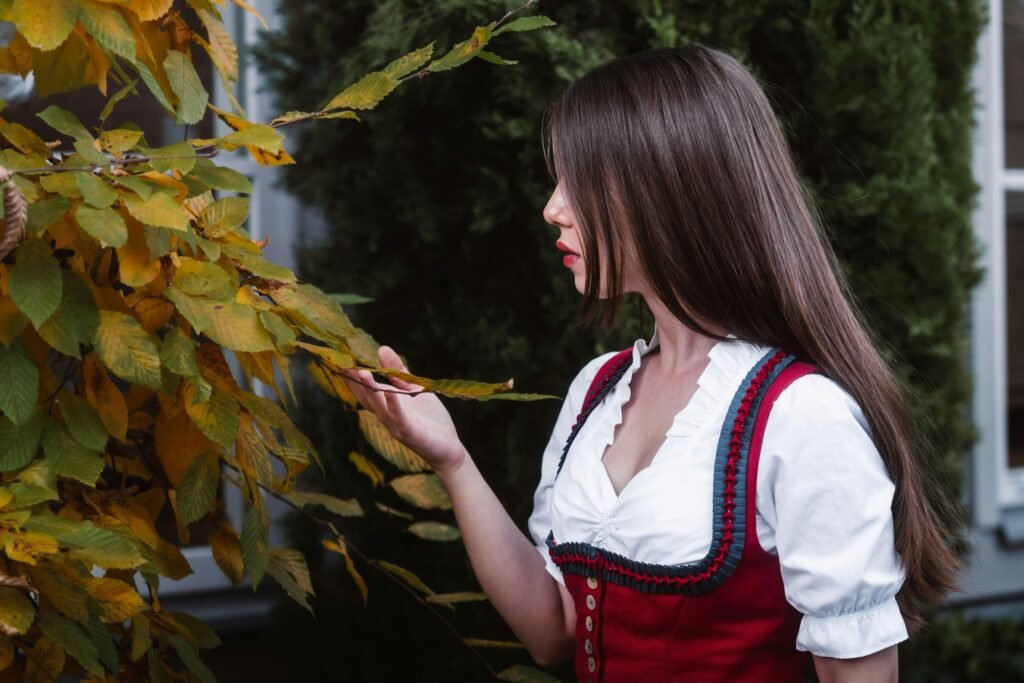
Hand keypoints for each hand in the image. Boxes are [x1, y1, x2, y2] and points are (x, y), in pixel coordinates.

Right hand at [340, 346, 467, 473]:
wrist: (448, 448)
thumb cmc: (430, 419)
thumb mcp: (414, 388)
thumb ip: (397, 372)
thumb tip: (381, 348)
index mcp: (386, 405)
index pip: (364, 390)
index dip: (352, 377)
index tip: (340, 359)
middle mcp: (387, 417)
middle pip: (367, 398)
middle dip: (355, 381)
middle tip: (344, 363)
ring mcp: (398, 426)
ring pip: (380, 408)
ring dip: (371, 391)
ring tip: (362, 372)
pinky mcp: (412, 434)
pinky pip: (401, 419)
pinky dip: (394, 406)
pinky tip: (390, 393)